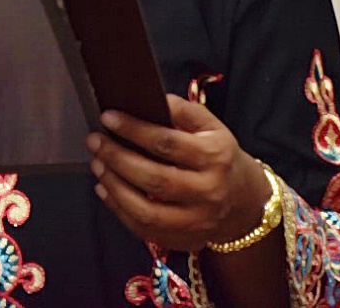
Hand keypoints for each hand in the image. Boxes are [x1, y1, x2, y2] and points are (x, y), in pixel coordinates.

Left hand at [85, 94, 271, 252]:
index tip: (109, 118)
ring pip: (146, 210)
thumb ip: (183, 111)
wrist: (243, 202)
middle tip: (95, 142)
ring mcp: (196, 221)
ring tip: (98, 165)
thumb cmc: (219, 158)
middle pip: (154, 178)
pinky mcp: (184, 239)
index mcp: (215, 157)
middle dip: (117, 158)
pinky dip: (119, 210)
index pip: (168, 143)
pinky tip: (106, 190)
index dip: (134, 129)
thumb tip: (152, 99)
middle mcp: (208, 191)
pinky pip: (144, 229)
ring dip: (114, 186)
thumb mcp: (212, 127)